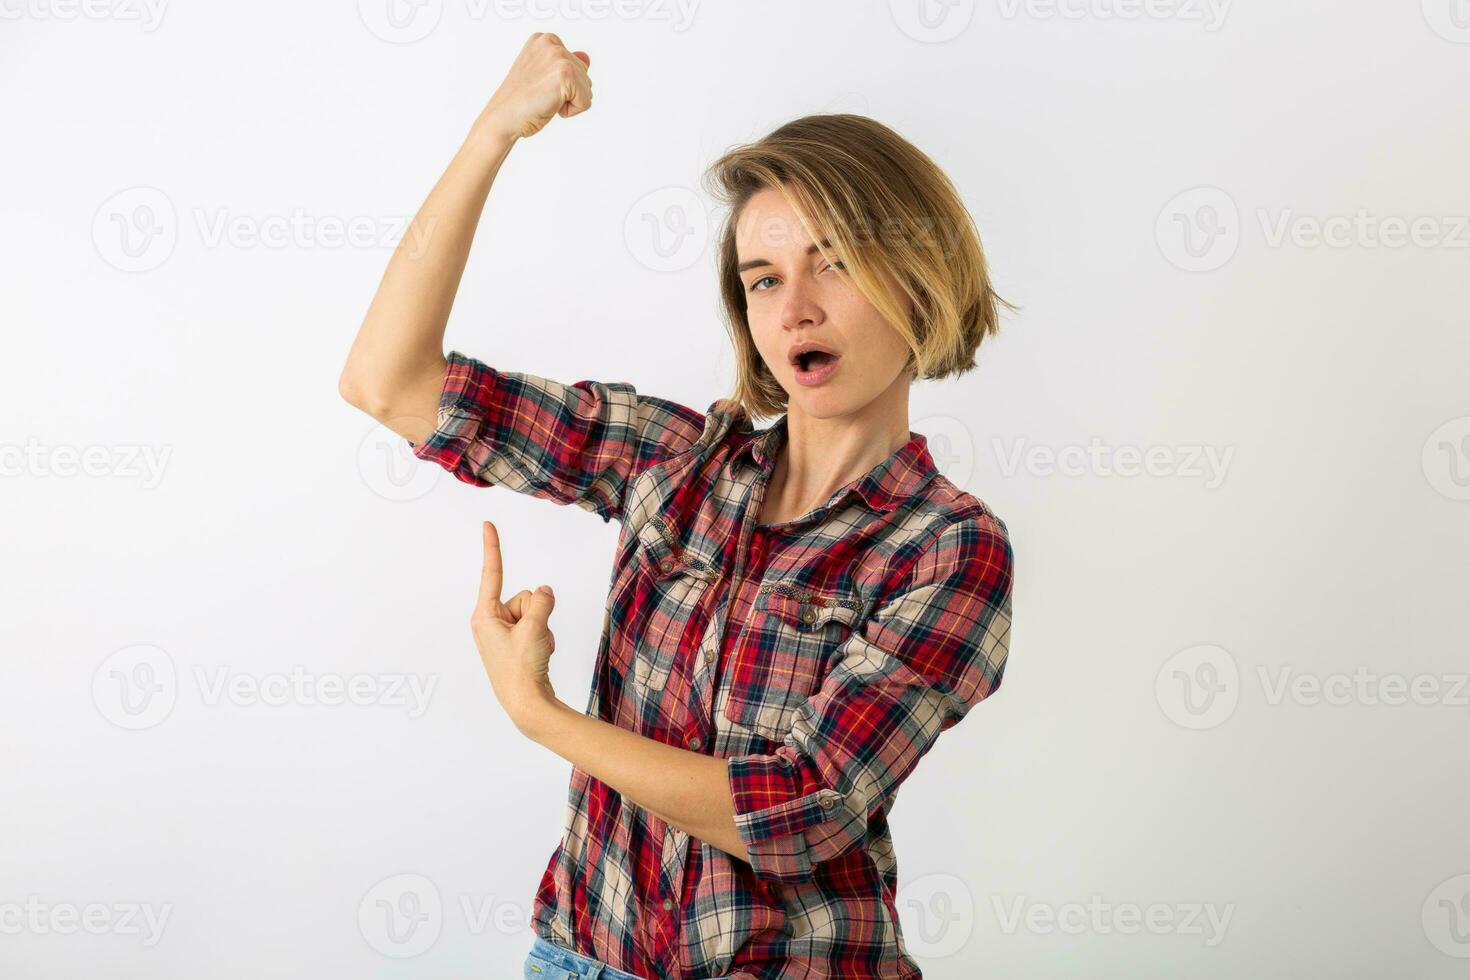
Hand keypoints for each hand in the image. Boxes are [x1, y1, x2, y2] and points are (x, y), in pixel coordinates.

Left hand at [470, 519, 561, 733]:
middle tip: (533, 640)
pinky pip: (536, 626)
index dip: (492, 547)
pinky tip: (538, 655)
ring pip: (534, 610)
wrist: (527, 705)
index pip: (492, 574)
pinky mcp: (515, 643)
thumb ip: (541, 602)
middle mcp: (490, 621)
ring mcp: (503, 633)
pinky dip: (543, 637)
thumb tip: (544, 590)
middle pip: (524, 595)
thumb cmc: (522, 669)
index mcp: (484, 615)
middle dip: (537, 612)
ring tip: (534, 650)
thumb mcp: (535, 628)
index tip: (487, 523)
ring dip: (542, 627)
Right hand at [476, 32, 592, 141]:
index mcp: (544, 40)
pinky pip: (586, 102)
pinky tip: (550, 106)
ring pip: (587, 89)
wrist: (503, 117)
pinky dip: (571, 111)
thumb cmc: (520, 100)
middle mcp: (551, 43)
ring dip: (568, 102)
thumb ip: (567, 64)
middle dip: (568, 92)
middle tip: (541, 94)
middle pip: (584, 75)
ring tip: (544, 99)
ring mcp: (559, 56)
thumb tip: (586, 58)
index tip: (539, 86)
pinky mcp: (566, 74)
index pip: (576, 65)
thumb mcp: (545, 76)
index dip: (561, 85)